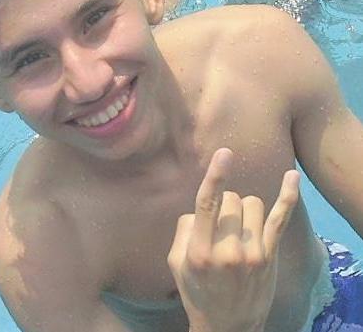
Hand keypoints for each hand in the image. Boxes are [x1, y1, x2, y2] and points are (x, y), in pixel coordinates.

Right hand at [167, 148, 299, 331]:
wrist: (227, 326)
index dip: (216, 176)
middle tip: (220, 224)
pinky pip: (280, 218)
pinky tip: (291, 178)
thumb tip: (199, 208)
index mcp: (199, 250)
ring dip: (242, 207)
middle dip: (223, 203)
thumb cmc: (196, 292)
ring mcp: (253, 253)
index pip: (207, 204)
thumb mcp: (175, 263)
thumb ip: (183, 230)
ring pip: (252, 203)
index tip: (225, 153)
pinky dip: (287, 195)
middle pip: (230, 200)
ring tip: (237, 226)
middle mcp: (227, 250)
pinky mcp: (270, 255)